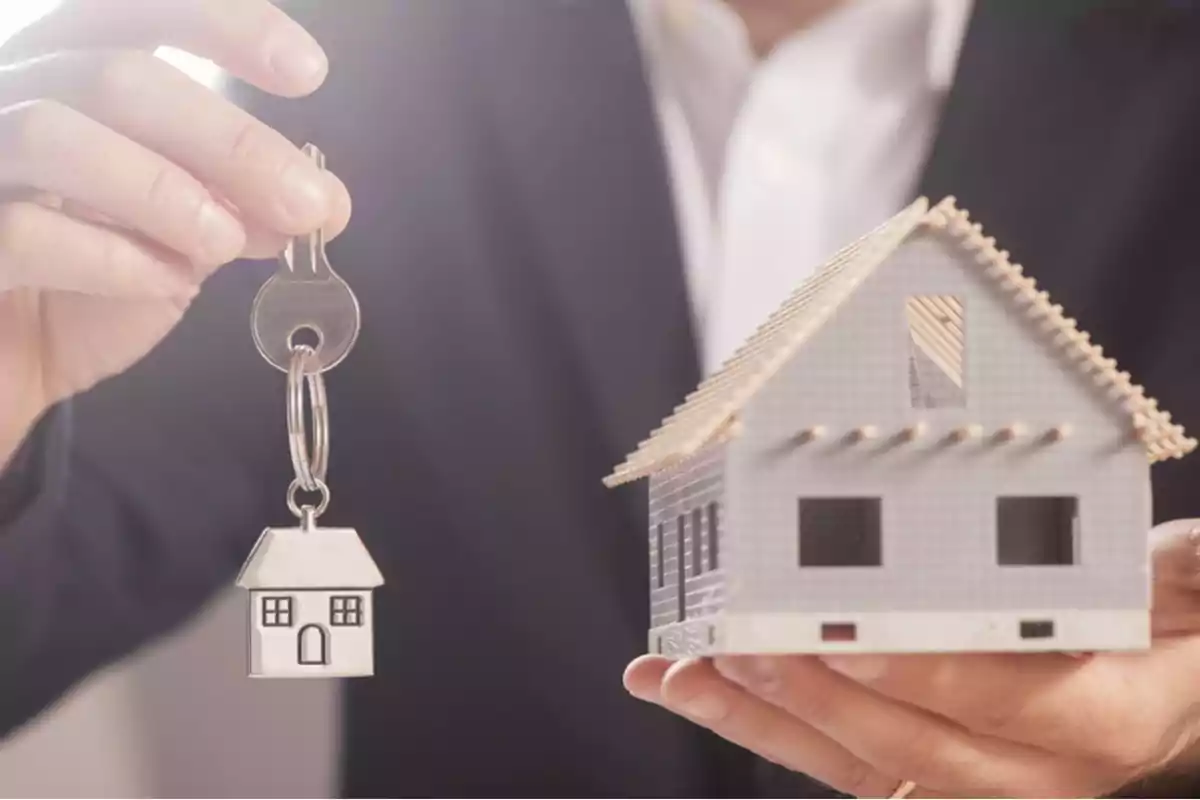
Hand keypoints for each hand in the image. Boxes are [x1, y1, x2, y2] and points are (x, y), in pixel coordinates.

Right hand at [0, 0, 352, 465]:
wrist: (10, 372)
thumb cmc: (88, 293)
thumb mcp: (180, 247)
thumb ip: (239, 210)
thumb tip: (324, 199)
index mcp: (68, 80)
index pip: (133, 11)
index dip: (221, 26)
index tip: (307, 73)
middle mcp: (9, 100)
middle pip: (115, 77)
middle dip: (228, 140)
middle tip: (304, 204)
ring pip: (53, 133)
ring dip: (164, 190)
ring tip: (227, 244)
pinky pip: (23, 229)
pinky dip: (112, 256)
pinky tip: (170, 282)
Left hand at [624, 518, 1199, 797]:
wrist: (1157, 682)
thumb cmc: (1163, 626)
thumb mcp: (1189, 587)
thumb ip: (1175, 571)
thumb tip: (1165, 551)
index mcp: (1101, 717)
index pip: (1006, 701)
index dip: (924, 672)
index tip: (845, 635)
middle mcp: (1030, 771)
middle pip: (908, 746)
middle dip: (812, 696)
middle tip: (734, 643)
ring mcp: (969, 781)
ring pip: (851, 763)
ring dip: (755, 719)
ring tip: (675, 676)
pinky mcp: (918, 773)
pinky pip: (833, 759)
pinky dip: (758, 724)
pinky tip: (693, 686)